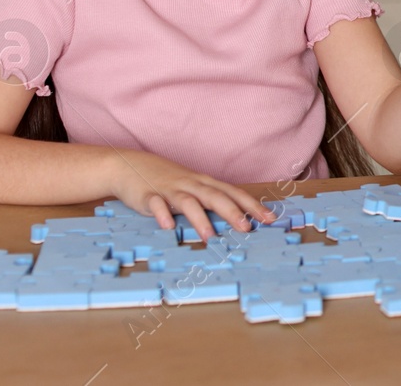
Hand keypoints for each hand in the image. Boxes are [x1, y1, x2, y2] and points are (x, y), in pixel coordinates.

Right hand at [109, 149, 273, 240]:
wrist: (129, 165)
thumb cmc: (167, 181)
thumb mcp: (192, 188)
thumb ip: (211, 201)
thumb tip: (238, 219)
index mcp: (204, 183)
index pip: (233, 193)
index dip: (252, 205)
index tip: (271, 218)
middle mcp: (190, 184)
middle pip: (215, 196)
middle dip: (233, 212)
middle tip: (248, 228)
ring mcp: (169, 189)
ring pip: (187, 202)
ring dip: (199, 218)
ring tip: (210, 236)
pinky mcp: (147, 196)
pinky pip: (155, 204)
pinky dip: (162, 214)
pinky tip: (167, 226)